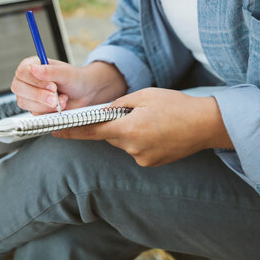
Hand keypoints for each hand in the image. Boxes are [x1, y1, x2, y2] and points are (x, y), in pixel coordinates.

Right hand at [11, 57, 126, 114]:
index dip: (35, 81)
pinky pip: (33, 112)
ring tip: (61, 99)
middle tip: (55, 97)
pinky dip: (48, 111)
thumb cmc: (75, 79)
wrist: (84, 94)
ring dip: (44, 104)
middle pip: (19, 88)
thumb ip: (50, 71)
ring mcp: (29, 95)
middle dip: (39, 95)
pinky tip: (58, 106)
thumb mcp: (66, 73)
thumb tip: (34, 69)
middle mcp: (27, 80)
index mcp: (32, 65)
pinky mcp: (33, 108)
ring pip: (24, 102)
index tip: (52, 86)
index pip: (22, 72)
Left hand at [52, 88, 232, 166]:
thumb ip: (119, 105)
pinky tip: (157, 131)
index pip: (91, 131)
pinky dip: (140, 140)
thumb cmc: (176, 106)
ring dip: (129, 132)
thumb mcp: (145, 96)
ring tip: (152, 121)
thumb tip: (103, 113)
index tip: (53, 130)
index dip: (71, 131)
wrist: (206, 124)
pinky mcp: (151, 164)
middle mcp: (132, 149)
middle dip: (115, 124)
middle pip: (110, 136)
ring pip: (124, 143)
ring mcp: (143, 159)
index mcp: (128, 130)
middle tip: (134, 111)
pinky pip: (136, 150)